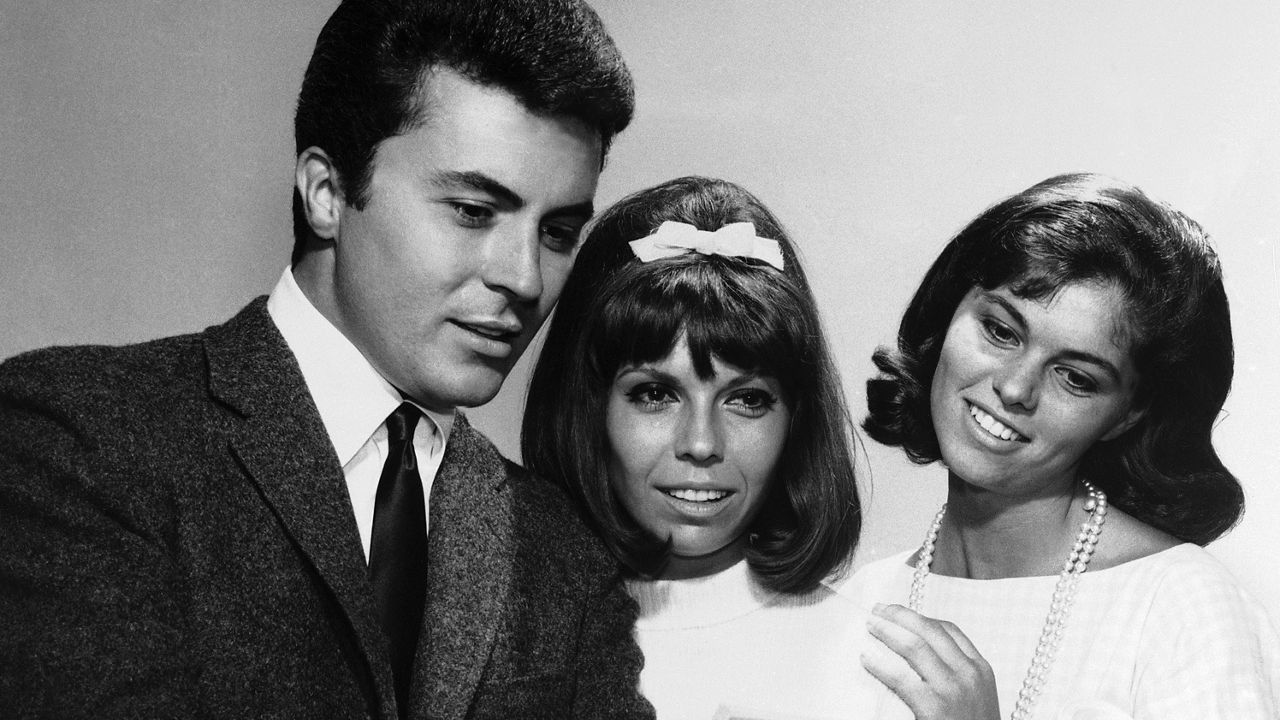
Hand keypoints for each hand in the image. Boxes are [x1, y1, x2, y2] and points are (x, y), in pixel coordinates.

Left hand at [861, 603, 999, 719]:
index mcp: (981, 669)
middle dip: (900, 615)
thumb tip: (920, 654)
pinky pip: (901, 678)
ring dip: (888, 630)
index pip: (949, 630)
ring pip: (915, 645)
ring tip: (869, 625)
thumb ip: (956, 674)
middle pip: (930, 630)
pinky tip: (866, 660)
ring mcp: (953, 689)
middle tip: (878, 610)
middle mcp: (969, 673)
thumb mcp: (975, 697)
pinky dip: (880, 665)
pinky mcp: (935, 707)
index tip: (900, 613)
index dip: (921, 617)